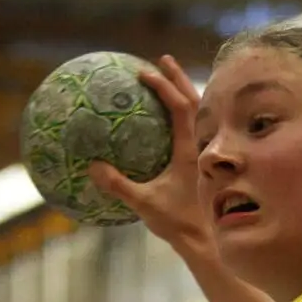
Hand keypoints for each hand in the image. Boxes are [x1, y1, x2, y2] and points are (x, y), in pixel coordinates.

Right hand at [86, 56, 205, 248]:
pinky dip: (185, 114)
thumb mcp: (145, 204)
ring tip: (170, 79)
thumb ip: (119, 186)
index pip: (181, 107)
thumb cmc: (179, 223)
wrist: (208, 241)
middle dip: (178, 78)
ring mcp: (203, 154)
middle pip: (195, 101)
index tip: (145, 72)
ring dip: (185, 93)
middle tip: (162, 60)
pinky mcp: (202, 163)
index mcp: (190, 150)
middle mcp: (201, 146)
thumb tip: (92, 167)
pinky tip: (170, 117)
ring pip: (199, 114)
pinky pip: (195, 130)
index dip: (165, 87)